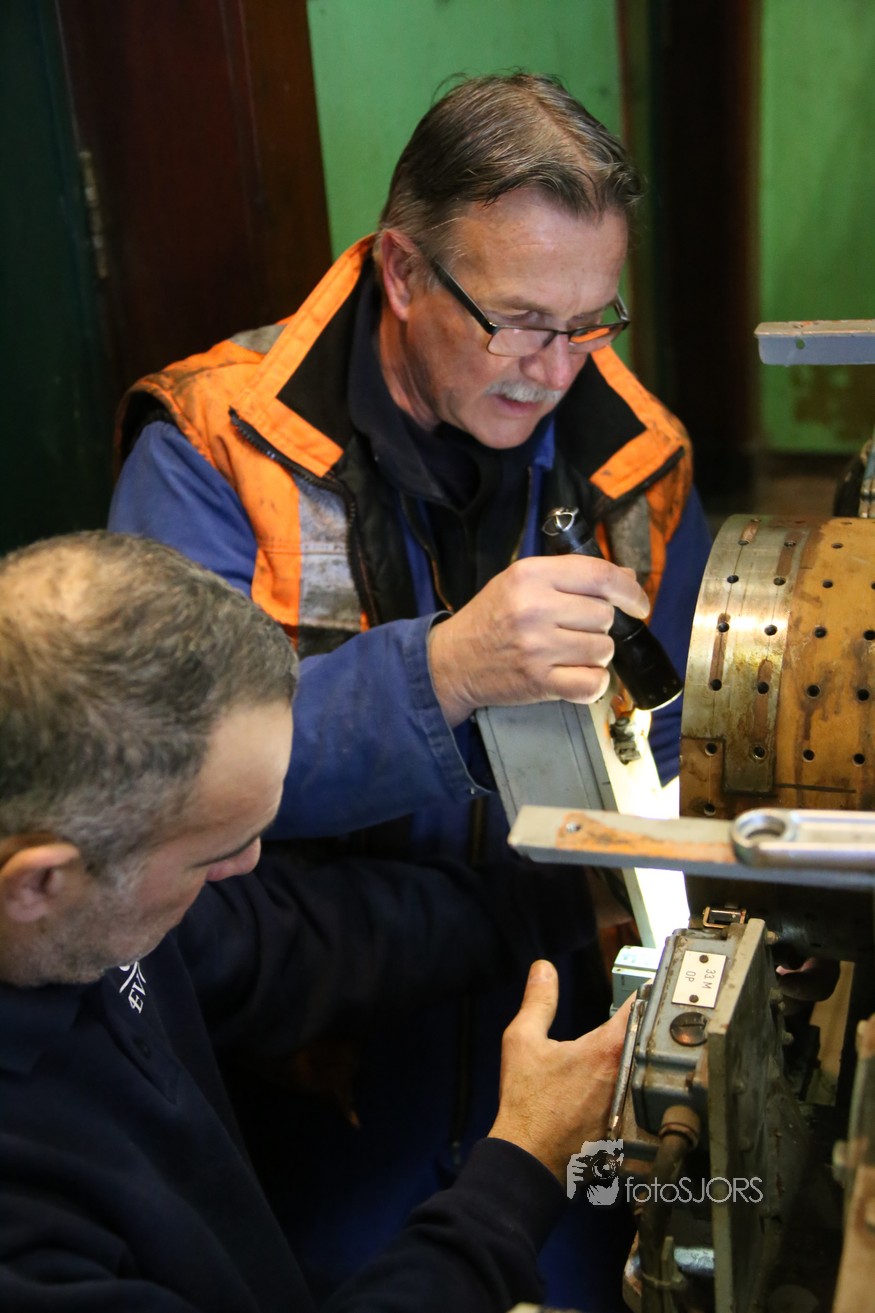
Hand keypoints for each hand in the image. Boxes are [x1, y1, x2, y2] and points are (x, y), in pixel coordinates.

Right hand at [427, 554, 648, 725]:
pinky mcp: (539, 681)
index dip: (629, 590)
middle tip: (574, 630)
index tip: (639, 603)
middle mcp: (535, 608)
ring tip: (567, 652)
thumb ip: (571, 576)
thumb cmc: (492, 617)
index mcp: (531, 575)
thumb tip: (626, 576)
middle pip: (605, 615)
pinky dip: (592, 682)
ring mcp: (537, 647)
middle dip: (599, 625)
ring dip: (594, 654)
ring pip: (603, 649)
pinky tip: (575, 675)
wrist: (453, 661)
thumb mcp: (522, 582)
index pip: (600, 576)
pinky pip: (593, 683)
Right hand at [488, 960, 631, 1182]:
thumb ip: (538, 1001)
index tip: (645, 984)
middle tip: (636, 1014)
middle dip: (640, 1025)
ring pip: (643, 1070)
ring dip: (637, 1057)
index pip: (637, 1008)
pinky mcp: (626, 1126)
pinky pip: (636, 1097)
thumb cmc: (526, 1102)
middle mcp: (626, 1076)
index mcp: (607, 1050)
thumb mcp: (523, 1041)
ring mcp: (629, 1104)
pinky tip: (615, 1088)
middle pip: (645, 1040)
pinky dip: (631, 1087)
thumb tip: (544, 969)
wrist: (529, 1159)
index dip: (641, 992)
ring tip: (629, 1049)